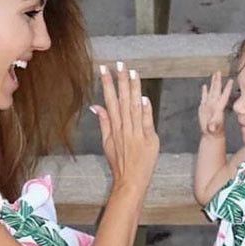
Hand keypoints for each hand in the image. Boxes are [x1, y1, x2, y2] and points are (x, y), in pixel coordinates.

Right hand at [90, 62, 158, 190]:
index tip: (105, 68)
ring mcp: (136, 134)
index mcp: (114, 128)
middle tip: (120, 63)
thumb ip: (103, 122)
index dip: (107, 84)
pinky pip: (146, 122)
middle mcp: (124, 129)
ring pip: (134, 107)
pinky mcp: (149, 140)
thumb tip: (95, 106)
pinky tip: (144, 96)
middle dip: (120, 81)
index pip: (110, 101)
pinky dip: (146, 110)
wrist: (130, 181)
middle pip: (122, 100)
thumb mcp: (106, 143)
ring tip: (132, 72)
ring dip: (133, 89)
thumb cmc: (119, 164)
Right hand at [198, 71, 232, 137]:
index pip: (224, 95)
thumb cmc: (215, 131)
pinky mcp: (203, 107)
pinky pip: (204, 96)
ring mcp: (209, 104)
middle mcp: (215, 104)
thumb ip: (213, 126)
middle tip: (219, 71)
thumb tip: (211, 127)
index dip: (227, 88)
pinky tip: (205, 85)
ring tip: (214, 74)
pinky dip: (204, 91)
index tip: (231, 80)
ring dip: (213, 83)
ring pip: (211, 91)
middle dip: (218, 81)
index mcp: (219, 107)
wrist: (212, 133)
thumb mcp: (214, 128)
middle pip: (217, 90)